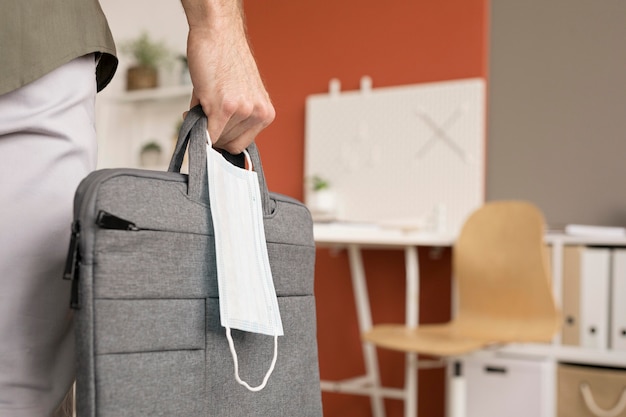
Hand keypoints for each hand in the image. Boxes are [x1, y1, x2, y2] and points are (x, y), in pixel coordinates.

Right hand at [182, 1, 274, 153]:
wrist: (218, 34)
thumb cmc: (225, 60)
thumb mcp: (239, 95)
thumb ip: (233, 119)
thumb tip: (213, 138)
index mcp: (265, 113)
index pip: (242, 144)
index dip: (223, 139)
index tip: (213, 133)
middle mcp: (258, 113)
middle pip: (229, 143)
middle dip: (213, 131)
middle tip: (204, 113)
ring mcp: (243, 111)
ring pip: (216, 138)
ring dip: (204, 124)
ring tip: (203, 101)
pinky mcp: (225, 107)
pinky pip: (208, 133)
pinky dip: (198, 129)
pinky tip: (193, 111)